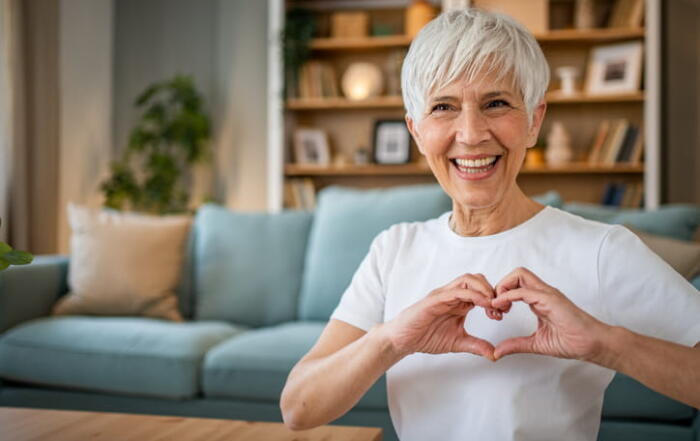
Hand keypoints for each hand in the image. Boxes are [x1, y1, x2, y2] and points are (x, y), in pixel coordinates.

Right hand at [383, 273, 499, 360]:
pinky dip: (472, 295)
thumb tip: (495, 354)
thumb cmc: (425, 336)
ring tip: (493, 304)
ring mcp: (443, 295)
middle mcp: (452, 295)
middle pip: (477, 279)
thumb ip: (476, 345)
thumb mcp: (457, 342)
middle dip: (492, 290)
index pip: (481, 290)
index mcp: (458, 303)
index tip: (502, 314)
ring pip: (468, 280)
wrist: (403, 340)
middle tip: (500, 308)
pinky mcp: (435, 299)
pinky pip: (456, 291)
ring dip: (484, 289)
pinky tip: (482, 304)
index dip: (495, 299)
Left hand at [492, 267, 609, 360]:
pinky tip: (502, 307)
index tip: (495, 312)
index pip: (515, 284)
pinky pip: (524, 290)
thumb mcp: (535, 344)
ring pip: (519, 274)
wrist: (592, 345)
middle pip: (516, 274)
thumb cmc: (572, 342)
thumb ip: (516, 345)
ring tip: (499, 307)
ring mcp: (546, 294)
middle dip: (499, 286)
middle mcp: (542, 293)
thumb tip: (497, 352)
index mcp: (539, 299)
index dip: (501, 294)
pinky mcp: (550, 299)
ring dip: (503, 287)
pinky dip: (508, 296)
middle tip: (495, 306)